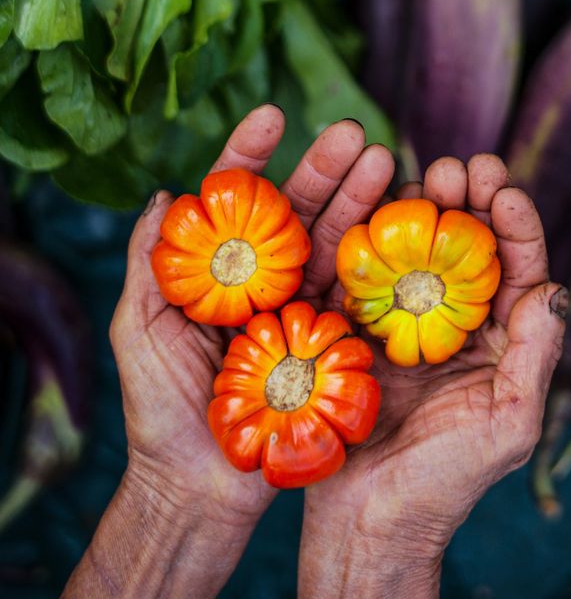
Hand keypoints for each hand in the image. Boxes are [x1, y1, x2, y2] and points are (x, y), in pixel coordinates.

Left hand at [65, 106, 394, 598]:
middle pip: (298, 212)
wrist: (201, 486)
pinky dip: (378, 261)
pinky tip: (400, 226)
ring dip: (362, 202)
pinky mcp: (331, 341)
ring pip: (334, 244)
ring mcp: (302, 308)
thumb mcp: (138, 331)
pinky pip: (357, 296)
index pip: (237, 200)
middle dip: (326, 170)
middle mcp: (267, 281)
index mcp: (222, 270)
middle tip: (357, 134)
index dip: (253, 155)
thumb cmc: (161, 411)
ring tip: (388, 162)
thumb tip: (161, 195)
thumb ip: (146, 264)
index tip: (275, 115)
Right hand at [298, 155, 566, 598]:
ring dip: (421, 211)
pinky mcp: (358, 331)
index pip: (517, 271)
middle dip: (469, 203)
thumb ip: (535, 359)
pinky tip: (370, 208)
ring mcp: (405, 325)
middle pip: (468, 250)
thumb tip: (554, 290)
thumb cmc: (444, 484)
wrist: (370, 521)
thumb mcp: (507, 426)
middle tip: (460, 167)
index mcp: (500, 342)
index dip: (516, 225)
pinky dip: (370, 239)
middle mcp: (456, 325)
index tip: (505, 188)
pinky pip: (366, 276)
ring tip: (420, 175)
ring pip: (418, 252)